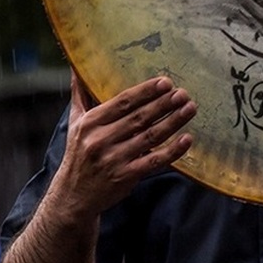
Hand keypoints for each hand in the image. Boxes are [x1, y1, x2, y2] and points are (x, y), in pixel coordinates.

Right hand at [46, 73, 195, 221]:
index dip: (145, 91)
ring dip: (173, 122)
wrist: (72, 196)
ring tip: (190, 108)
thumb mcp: (76, 122)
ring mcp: (114, 159)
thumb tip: (78, 65)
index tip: (166, 82)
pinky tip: (187, 139)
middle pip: (139, 118)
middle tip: (183, 93)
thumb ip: (80, 93)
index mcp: (90, 123)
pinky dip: (172, 151)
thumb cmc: (79, 153)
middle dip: (164, 104)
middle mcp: (100, 140)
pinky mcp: (125, 177)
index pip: (122, 102)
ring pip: (150, 137)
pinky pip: (154, 161)